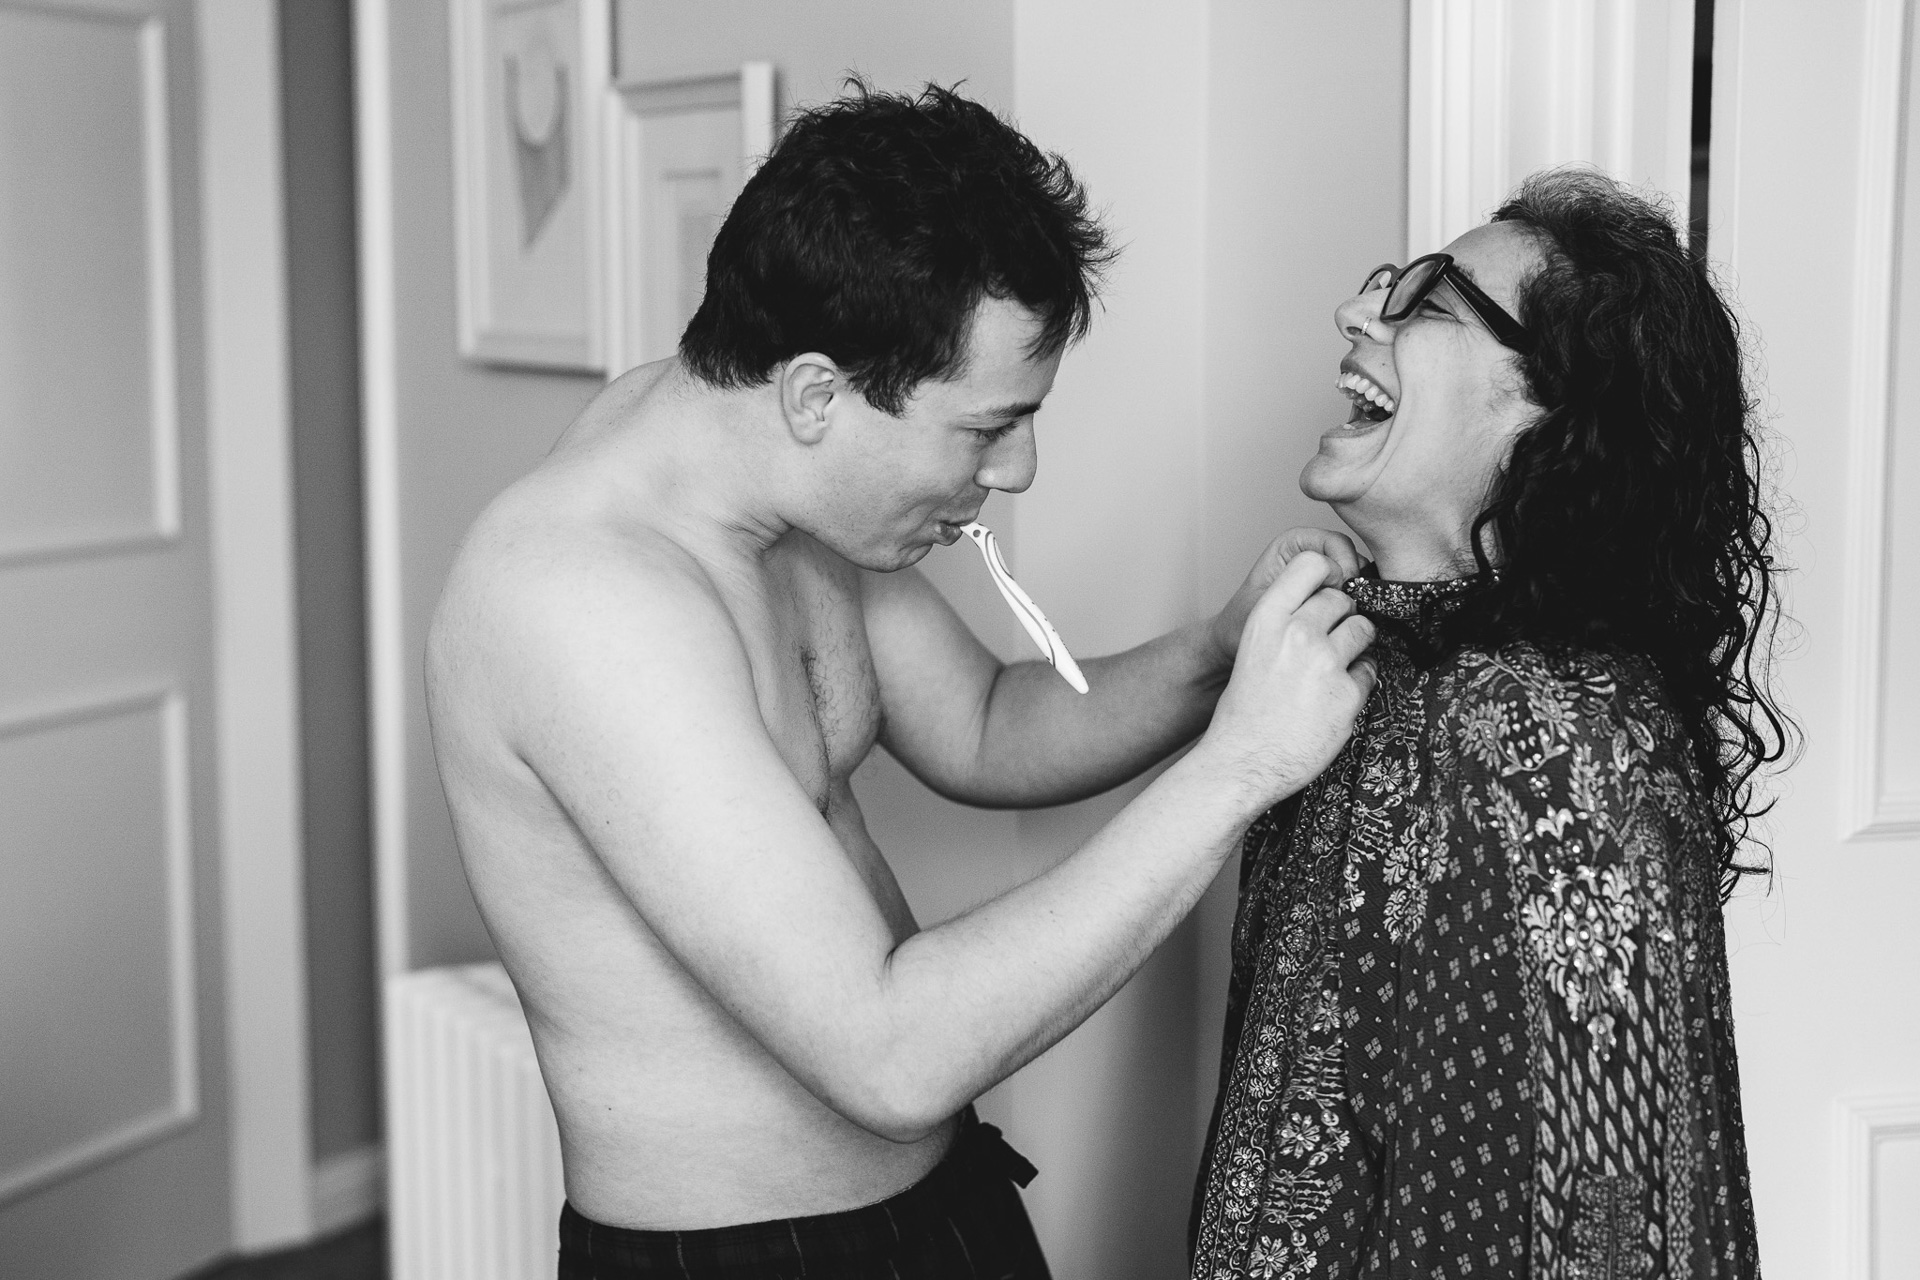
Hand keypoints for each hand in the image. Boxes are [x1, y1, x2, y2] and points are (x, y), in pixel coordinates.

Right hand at [1195, 551, 1375, 801]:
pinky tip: (1333, 698)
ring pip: (1362, 629)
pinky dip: (1358, 683)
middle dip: (1341, 616)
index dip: (1326, 574)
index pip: (1311, 563)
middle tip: (1329, 642)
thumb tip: (1326, 602)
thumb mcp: (1253, 649)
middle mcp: (1297, 634)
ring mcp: (1325, 663)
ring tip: (1334, 668)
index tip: (1327, 590)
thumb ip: (1285, 622)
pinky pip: (1369, 672)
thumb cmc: (1244, 710)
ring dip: (1355, 645)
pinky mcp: (1348, 695)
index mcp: (1267, 618)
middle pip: (1342, 599)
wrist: (1241, 762)